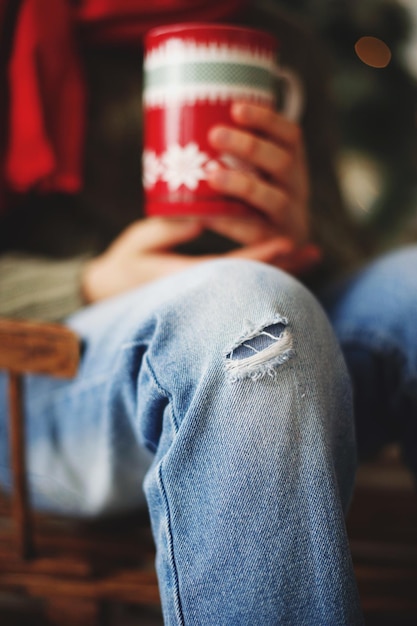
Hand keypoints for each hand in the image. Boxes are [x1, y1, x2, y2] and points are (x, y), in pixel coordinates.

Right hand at [82, 217, 316, 303]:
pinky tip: (287, 259)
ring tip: (311, 254)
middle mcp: (204, 290)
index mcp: (187, 280)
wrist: (113, 292)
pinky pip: (243, 280)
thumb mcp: (138, 243)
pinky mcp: (209, 289)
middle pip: (252, 279)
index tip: (287, 241)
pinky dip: (267, 270)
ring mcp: (208, 292)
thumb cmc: (123, 266)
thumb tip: (201, 219)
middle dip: (284, 267)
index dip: (261, 254)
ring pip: (252, 282)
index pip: (232, 268)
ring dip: (283, 270)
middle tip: (313, 251)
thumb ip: (167, 231)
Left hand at [206, 101, 310, 246]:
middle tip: (214, 134)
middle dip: (250, 147)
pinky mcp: (275, 244)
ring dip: (243, 184)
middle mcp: (297, 189)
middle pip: (283, 163)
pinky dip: (231, 223)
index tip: (236, 108)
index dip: (267, 120)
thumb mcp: (257, 174)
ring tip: (212, 174)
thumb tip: (190, 118)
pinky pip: (256, 233)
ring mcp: (290, 219)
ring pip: (275, 199)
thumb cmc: (253, 203)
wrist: (281, 251)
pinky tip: (206, 214)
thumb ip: (237, 154)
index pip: (290, 136)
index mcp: (294, 165)